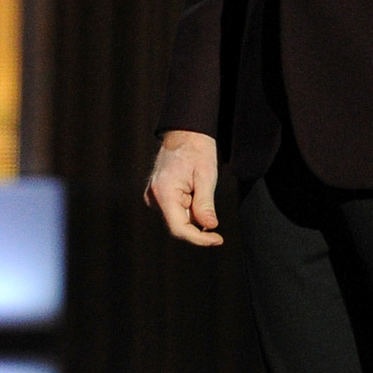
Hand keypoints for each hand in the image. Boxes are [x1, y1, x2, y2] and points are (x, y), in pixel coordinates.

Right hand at [145, 129, 222, 246]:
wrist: (185, 133)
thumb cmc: (196, 149)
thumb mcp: (206, 175)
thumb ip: (205, 204)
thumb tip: (209, 226)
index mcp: (163, 192)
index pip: (179, 229)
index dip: (200, 239)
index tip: (218, 239)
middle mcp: (154, 196)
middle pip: (179, 224)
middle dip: (198, 221)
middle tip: (210, 203)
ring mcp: (154, 195)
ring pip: (179, 218)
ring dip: (194, 211)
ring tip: (199, 187)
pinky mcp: (158, 194)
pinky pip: (176, 210)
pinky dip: (189, 206)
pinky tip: (193, 189)